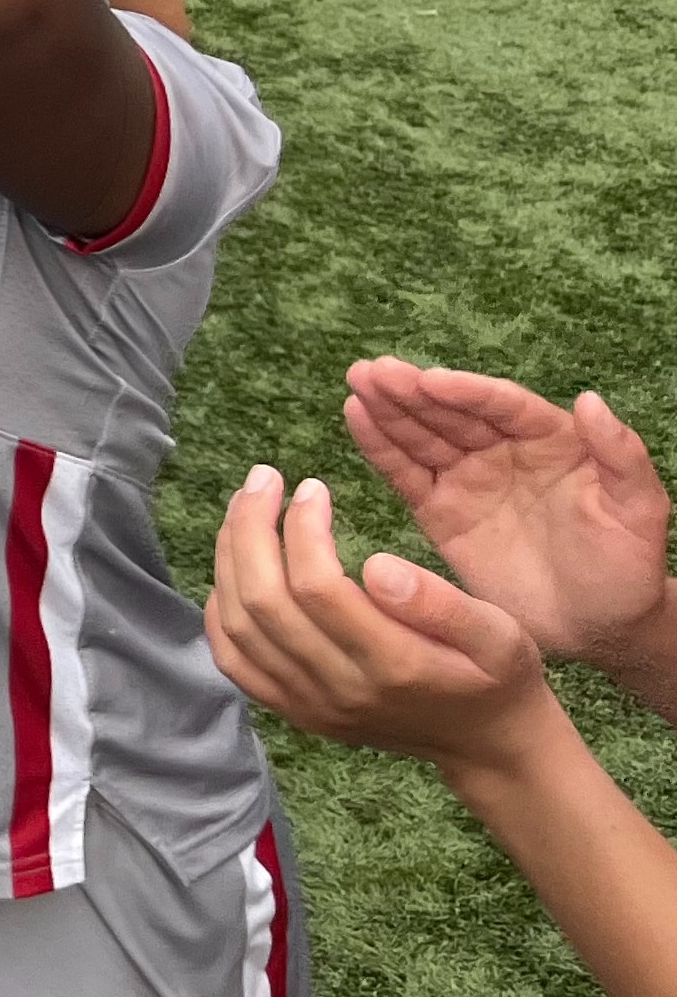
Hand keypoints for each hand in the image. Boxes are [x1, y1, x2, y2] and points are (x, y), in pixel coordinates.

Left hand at [208, 464, 562, 774]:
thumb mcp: (500, 635)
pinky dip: (222, 610)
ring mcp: (310, 704)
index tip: (311, 488)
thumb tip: (376, 565)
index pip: (317, 587)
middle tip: (263, 479)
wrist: (484, 745)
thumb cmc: (496, 676)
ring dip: (230, 559)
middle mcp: (340, 688)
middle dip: (251, 529)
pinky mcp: (294, 711)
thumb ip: (441, 603)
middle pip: (265, 603)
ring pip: (240, 627)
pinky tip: (234, 569)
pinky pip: (235, 661)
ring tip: (244, 508)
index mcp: (394, 663)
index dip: (301, 528)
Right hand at [345, 361, 674, 668]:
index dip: (466, 391)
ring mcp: (468, 481)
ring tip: (357, 382)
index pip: (502, 406)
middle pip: (452, 414)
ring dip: (388, 409)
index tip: (431, 380)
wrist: (598, 626)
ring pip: (422, 438)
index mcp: (551, 440)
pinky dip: (380, 448)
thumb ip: (621, 455)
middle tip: (373, 370)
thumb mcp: (640, 510)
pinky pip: (406, 475)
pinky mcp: (441, 513)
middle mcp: (503, 451)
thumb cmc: (628, 567)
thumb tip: (590, 400)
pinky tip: (356, 417)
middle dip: (412, 391)